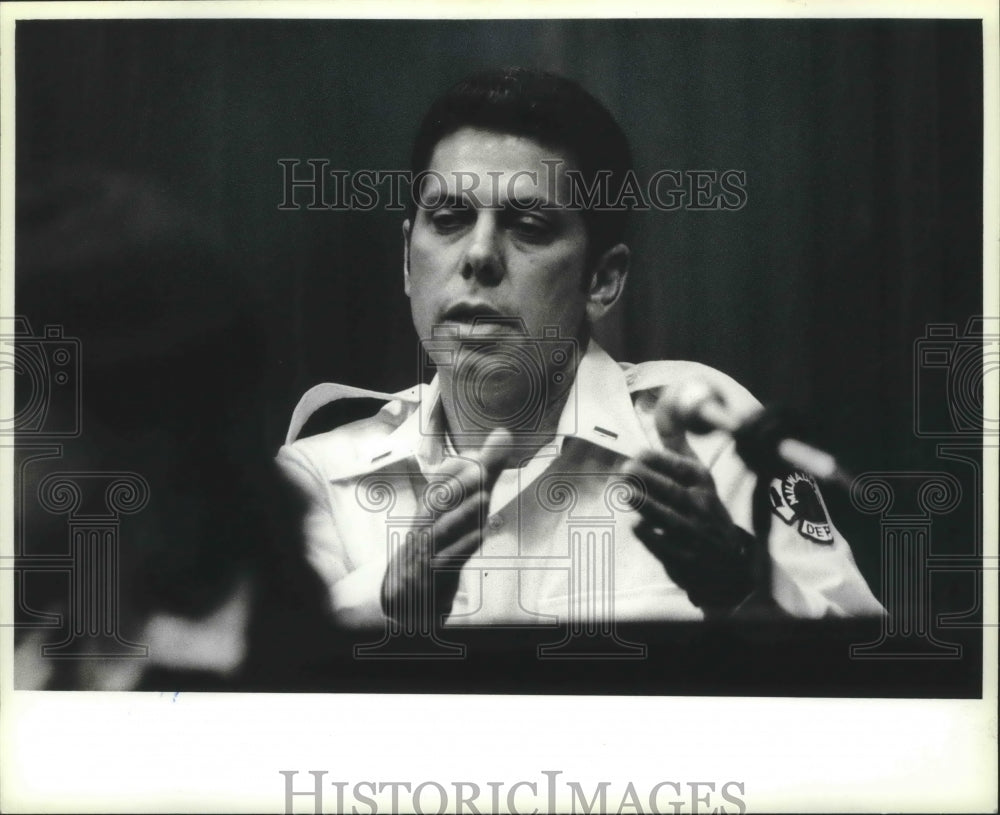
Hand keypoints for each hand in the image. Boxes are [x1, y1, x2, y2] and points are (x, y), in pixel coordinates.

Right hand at [380, 428, 512, 624]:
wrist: (408, 591)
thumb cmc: (440, 539)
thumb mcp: (463, 503)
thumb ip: (484, 473)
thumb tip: (503, 433)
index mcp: (432, 504)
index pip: (440, 480)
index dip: (458, 467)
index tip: (479, 454)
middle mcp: (428, 522)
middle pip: (440, 500)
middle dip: (460, 483)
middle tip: (482, 467)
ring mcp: (429, 547)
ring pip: (443, 528)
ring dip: (462, 513)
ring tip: (484, 497)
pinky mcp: (436, 572)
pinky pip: (448, 559)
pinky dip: (463, 546)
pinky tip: (481, 535)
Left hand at [621, 446, 755, 612]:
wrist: (728, 561)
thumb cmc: (702, 509)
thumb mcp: (696, 477)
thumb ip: (677, 447)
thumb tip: (664, 411)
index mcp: (703, 483)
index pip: (681, 467)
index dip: (658, 459)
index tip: (638, 453)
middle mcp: (701, 506)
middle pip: (673, 490)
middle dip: (649, 479)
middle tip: (626, 468)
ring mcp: (694, 533)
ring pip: (668, 517)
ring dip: (646, 504)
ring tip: (626, 492)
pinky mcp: (684, 557)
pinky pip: (664, 545)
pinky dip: (651, 535)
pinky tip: (636, 525)